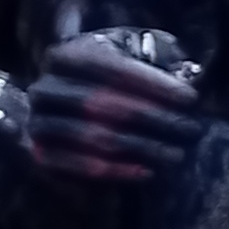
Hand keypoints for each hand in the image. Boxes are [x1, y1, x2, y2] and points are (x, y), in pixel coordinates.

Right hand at [27, 31, 209, 184]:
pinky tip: (148, 172)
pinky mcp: (41, 157)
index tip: (190, 99)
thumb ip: (148, 65)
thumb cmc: (107, 86)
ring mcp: (38, 124)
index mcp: (64, 56)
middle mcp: (45, 89)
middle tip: (190, 130)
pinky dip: (117, 171)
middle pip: (103, 103)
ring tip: (177, 154)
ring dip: (141, 147)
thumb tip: (190, 77)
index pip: (110, 67)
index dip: (152, 83)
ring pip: (96, 136)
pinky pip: (82, 167)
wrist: (62, 117)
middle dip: (153, 117)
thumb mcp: (123, 65)